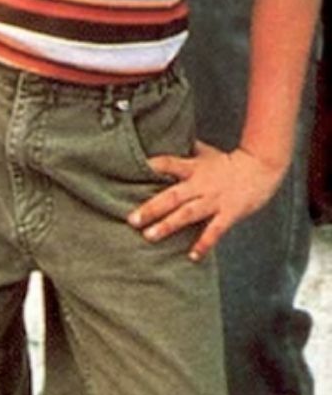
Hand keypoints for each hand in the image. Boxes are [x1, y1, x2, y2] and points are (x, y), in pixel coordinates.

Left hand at [127, 140, 286, 260]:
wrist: (261, 168)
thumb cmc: (228, 162)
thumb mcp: (204, 152)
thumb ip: (184, 150)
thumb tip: (164, 138)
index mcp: (193, 168)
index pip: (168, 164)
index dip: (152, 165)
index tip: (133, 170)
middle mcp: (200, 185)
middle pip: (172, 196)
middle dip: (151, 209)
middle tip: (132, 220)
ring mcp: (214, 200)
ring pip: (187, 215)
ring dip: (168, 226)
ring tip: (150, 236)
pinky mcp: (229, 214)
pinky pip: (215, 231)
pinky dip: (204, 243)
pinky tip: (192, 256)